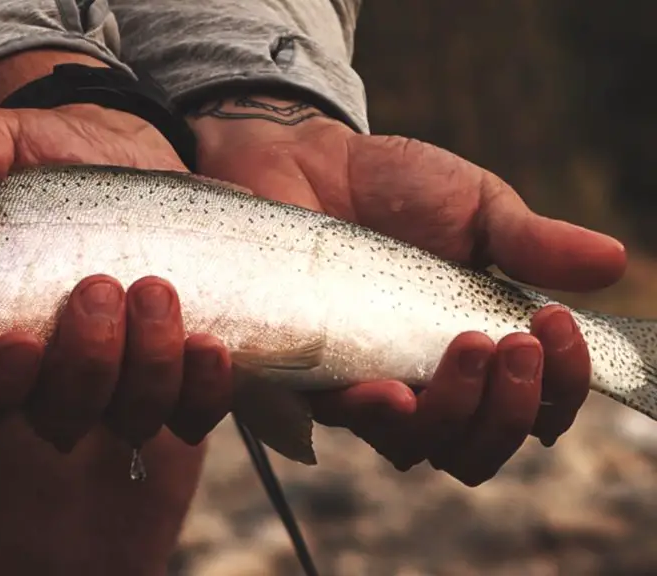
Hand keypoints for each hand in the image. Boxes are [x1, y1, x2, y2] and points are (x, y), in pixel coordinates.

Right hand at [0, 51, 231, 451]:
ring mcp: (120, 385)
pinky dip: (205, 388)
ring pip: (131, 417)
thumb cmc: (51, 160)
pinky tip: (210, 345)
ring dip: (148, 367)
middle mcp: (54, 379)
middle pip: (61, 417)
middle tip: (99, 289)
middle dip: (86, 363)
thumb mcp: (12, 139)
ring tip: (155, 291)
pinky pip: (194, 412)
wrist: (123, 158)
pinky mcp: (179, 377)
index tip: (21, 341)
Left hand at [189, 95, 625, 484]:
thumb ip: (532, 244)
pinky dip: (375, 413)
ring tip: (469, 346)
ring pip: (415, 447)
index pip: (533, 406)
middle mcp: (424, 382)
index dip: (559, 388)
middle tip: (515, 343)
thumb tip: (611, 262)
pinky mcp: (307, 375)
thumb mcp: (476, 206)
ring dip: (456, 411)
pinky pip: (340, 420)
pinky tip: (392, 388)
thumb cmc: (394, 189)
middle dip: (511, 410)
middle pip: (475, 449)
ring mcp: (365, 384)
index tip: (557, 328)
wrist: (307, 161)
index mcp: (476, 350)